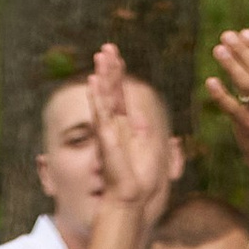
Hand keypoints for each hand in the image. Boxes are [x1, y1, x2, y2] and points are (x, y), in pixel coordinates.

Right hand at [87, 40, 172, 222]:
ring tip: (101, 54)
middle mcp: (115, 126)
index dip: (120, 76)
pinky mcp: (106, 139)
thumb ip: (153, 138)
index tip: (118, 58)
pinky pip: (99, 114)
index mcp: (127, 128)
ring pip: (104, 97)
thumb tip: (152, 125)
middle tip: (107, 47)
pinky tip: (92, 81)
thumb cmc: (143, 185)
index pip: (122, 96)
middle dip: (110, 69)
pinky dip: (96, 97)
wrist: (133, 201)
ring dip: (103, 75)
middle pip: (111, 91)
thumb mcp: (155, 154)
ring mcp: (108, 131)